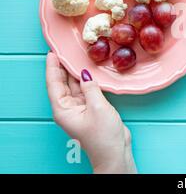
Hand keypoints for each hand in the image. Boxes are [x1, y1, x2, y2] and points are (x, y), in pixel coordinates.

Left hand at [45, 52, 136, 173]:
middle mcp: (68, 108)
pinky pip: (86, 91)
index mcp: (63, 109)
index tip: (53, 52)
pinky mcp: (91, 109)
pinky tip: (89, 71)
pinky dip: (87, 81)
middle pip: (63, 83)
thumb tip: (85, 74)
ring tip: (77, 57)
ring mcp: (79, 109)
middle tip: (66, 50)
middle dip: (63, 67)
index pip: (54, 84)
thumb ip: (91, 88)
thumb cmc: (103, 136)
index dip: (53, 67)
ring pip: (75, 86)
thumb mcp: (97, 107)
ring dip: (76, 73)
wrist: (115, 152)